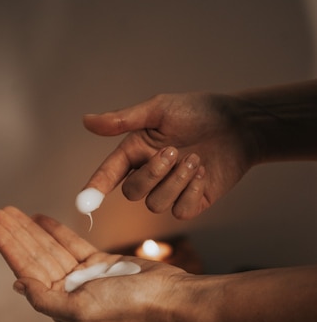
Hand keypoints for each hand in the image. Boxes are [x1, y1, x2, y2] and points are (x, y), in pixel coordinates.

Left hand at [0, 206, 186, 321]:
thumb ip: (47, 299)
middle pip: (35, 256)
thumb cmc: (128, 306)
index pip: (27, 270)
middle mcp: (69, 290)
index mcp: (60, 304)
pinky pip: (72, 243)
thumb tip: (18, 285)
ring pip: (50, 247)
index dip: (8, 247)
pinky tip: (41, 219)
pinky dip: (56, 230)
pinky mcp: (99, 262)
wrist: (166, 296)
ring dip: (32, 229)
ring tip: (14, 211)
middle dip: (16, 234)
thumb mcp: (82, 308)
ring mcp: (83, 276)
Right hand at [83, 92, 254, 218]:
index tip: (83, 201)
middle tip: (172, 151)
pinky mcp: (192, 202)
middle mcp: (150, 173)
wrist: (239, 124)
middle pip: (132, 192)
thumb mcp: (159, 110)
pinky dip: (190, 193)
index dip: (95, 188)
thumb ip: (123, 120)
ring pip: (155, 205)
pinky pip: (180, 212)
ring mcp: (171, 190)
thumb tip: (86, 121)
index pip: (108, 174)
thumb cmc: (198, 111)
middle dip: (151, 174)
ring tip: (195, 158)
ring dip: (175, 181)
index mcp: (135, 151)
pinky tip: (203, 173)